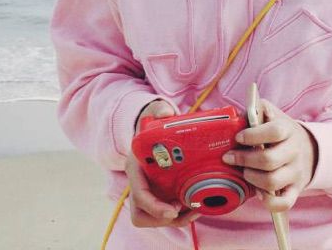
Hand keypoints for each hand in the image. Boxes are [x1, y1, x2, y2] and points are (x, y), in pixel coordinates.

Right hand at [127, 99, 201, 228]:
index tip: (172, 210)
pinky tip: (196, 208)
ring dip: (174, 221)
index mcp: (135, 167)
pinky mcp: (160, 195)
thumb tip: (165, 111)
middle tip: (184, 210)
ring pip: (153, 218)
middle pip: (141, 214)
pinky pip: (166, 214)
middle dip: (161, 219)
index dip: (153, 206)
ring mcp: (148, 192)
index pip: (138, 194)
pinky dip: (180, 217)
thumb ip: (159, 110)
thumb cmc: (154, 123)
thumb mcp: (155, 113)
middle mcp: (139, 183)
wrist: (153, 130)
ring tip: (194, 210)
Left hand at [221, 98, 317, 212]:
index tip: (238, 137)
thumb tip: (243, 114)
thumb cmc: (282, 131)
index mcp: (288, 130)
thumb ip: (258, 110)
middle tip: (230, 157)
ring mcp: (296, 173)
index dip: (253, 135)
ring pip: (272, 182)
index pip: (274, 132)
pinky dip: (268, 201)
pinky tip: (258, 192)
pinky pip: (283, 204)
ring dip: (252, 178)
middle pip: (269, 160)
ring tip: (244, 171)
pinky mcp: (295, 190)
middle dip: (244, 159)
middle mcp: (294, 152)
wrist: (309, 149)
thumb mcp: (273, 115)